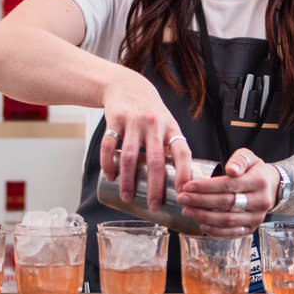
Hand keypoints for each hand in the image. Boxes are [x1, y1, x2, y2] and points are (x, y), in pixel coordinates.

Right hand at [100, 68, 192, 211]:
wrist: (128, 86)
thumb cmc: (151, 112)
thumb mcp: (167, 125)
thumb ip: (171, 148)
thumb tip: (181, 182)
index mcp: (171, 128)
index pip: (183, 152)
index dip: (185, 173)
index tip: (184, 193)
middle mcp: (155, 124)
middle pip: (156, 161)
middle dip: (155, 188)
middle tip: (153, 206)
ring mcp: (134, 121)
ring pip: (131, 157)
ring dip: (128, 181)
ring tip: (127, 197)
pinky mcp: (115, 119)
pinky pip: (110, 146)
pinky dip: (109, 164)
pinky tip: (110, 176)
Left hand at [177, 149, 278, 236]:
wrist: (272, 186)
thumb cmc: (255, 170)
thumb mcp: (249, 157)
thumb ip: (239, 160)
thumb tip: (231, 170)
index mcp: (259, 181)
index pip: (229, 185)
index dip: (207, 187)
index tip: (188, 186)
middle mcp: (260, 201)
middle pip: (226, 203)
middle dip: (201, 201)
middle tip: (183, 198)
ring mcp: (257, 217)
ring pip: (228, 220)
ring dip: (205, 217)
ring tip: (187, 211)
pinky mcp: (252, 228)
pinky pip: (233, 233)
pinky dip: (216, 231)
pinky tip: (202, 225)